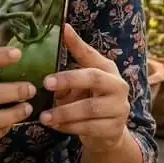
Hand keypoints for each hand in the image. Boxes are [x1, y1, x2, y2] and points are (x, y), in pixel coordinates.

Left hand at [39, 24, 131, 152]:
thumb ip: (67, 77)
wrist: (107, 133)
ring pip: (90, 108)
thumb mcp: (79, 86)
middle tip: (45, 83)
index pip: (91, 54)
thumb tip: (46, 71)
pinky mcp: (115, 129)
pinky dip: (69, 127)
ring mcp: (119, 108)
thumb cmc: (89, 102)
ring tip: (44, 116)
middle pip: (93, 78)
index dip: (77, 43)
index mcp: (107, 70)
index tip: (63, 30)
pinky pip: (89, 128)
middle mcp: (117, 85)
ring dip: (64, 112)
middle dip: (68, 79)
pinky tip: (55, 126)